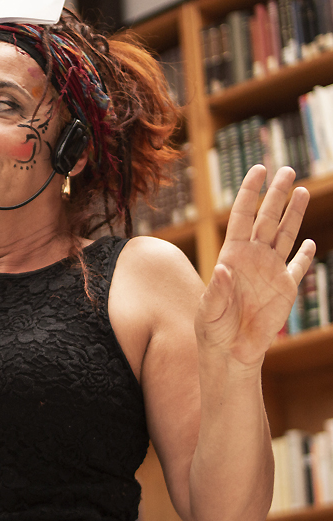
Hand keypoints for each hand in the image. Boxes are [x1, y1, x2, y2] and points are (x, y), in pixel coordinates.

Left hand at [195, 165, 315, 368]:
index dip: (249, 194)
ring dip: (293, 214)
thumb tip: (221, 269)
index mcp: (232, 255)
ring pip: (284, 235)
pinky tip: (309, 243)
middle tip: (286, 169)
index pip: (241, 217)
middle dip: (275, 194)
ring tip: (301, 190)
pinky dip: (304, 256)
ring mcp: (270, 271)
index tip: (257, 169)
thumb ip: (216, 290)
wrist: (230, 351)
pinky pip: (297, 268)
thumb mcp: (209, 310)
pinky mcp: (285, 289)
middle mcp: (252, 258)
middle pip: (266, 219)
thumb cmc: (213, 329)